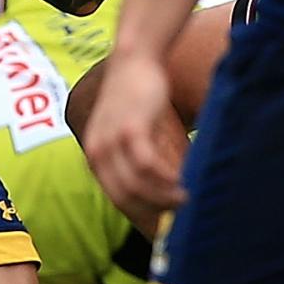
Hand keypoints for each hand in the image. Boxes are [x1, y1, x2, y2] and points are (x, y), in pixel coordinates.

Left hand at [82, 51, 187, 227]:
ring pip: (137, 186)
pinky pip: (147, 165)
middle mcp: (98, 153)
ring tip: (187, 200)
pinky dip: (166, 179)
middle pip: (126, 198)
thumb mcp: (131, 133)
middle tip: (181, 215)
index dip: (143, 215)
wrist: (134, 59)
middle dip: (155, 212)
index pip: (118, 199)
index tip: (167, 224)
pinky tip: (183, 182)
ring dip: (164, 198)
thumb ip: (140, 160)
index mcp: (96, 158)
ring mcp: (111, 141)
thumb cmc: (138, 98)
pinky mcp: (130, 128)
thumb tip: (164, 190)